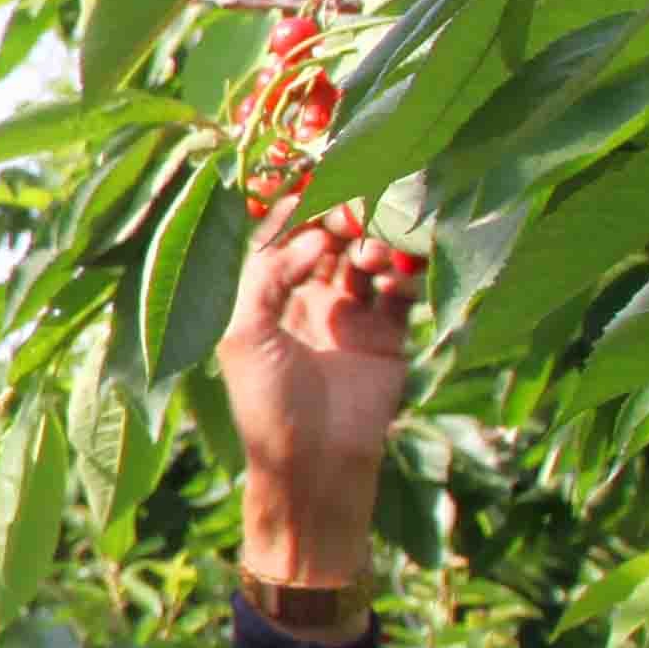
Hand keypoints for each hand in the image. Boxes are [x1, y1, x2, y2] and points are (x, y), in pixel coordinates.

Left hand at [222, 206, 415, 578]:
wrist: (315, 464)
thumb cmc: (266, 402)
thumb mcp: (244, 332)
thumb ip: (265, 274)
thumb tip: (312, 235)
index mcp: (265, 293)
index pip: (282, 233)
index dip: (297, 206)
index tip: (315, 183)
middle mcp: (308, 295)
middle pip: (331, 237)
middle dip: (343, 216)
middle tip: (354, 208)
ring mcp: (350, 313)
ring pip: (367, 257)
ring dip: (374, 243)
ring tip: (371, 252)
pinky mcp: (388, 334)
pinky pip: (401, 289)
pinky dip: (404, 272)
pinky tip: (396, 272)